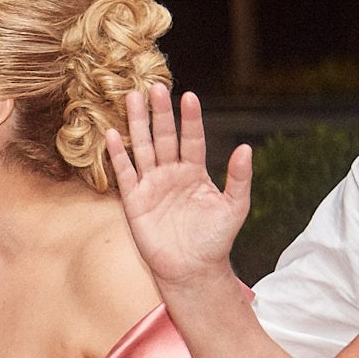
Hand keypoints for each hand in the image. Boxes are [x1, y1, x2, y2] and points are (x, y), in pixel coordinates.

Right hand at [105, 84, 251, 290]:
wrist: (192, 269)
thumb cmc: (215, 240)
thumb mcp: (235, 207)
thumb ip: (239, 178)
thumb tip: (246, 148)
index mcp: (195, 172)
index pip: (192, 139)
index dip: (190, 119)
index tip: (189, 96)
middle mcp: (172, 174)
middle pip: (164, 137)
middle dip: (160, 113)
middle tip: (154, 87)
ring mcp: (151, 185)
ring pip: (143, 148)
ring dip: (137, 124)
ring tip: (132, 98)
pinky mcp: (134, 201)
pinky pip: (125, 173)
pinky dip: (118, 155)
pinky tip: (112, 134)